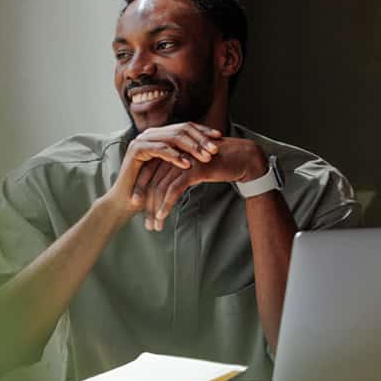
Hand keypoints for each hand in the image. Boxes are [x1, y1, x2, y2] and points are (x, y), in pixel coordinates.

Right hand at [101, 123, 213, 223]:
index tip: (220, 137)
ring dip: (191, 147)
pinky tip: (187, 164)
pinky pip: (160, 149)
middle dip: (200, 139)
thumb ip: (184, 156)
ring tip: (205, 157)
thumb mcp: (171, 169)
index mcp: (160, 134)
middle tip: (215, 149)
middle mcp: (151, 133)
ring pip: (172, 137)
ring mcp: (142, 139)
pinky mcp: (136, 149)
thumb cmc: (150, 187)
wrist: (127, 200)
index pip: (185, 127)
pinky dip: (175, 156)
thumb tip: (209, 151)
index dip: (203, 131)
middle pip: (181, 129)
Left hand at [134, 135, 268, 230]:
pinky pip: (174, 189)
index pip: (150, 173)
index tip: (137, 209)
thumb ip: (181, 175)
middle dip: (147, 205)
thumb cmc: (220, 164)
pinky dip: (166, 204)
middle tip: (146, 224)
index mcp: (172, 154)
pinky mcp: (193, 169)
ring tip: (154, 225)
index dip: (142, 192)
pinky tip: (162, 215)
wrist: (243, 157)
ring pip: (161, 188)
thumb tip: (169, 190)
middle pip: (152, 182)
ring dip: (155, 209)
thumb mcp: (195, 169)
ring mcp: (184, 161)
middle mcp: (175, 156)